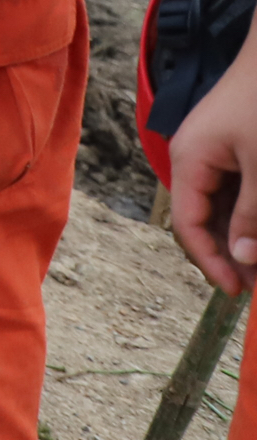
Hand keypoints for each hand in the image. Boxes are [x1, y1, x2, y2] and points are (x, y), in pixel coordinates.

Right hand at [171, 25, 256, 292]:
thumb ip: (251, 215)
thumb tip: (242, 259)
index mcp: (189, 162)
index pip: (189, 226)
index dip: (212, 262)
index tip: (240, 291)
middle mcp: (193, 161)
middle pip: (203, 220)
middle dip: (230, 254)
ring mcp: (211, 154)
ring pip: (220, 208)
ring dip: (242, 235)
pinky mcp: (230, 149)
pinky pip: (233, 190)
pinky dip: (248, 212)